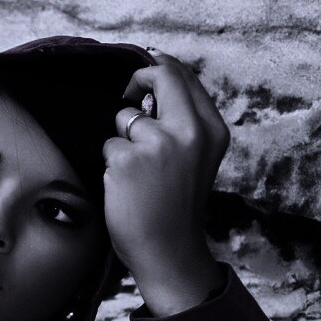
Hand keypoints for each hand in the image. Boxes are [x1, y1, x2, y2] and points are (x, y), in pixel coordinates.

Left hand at [102, 50, 229, 313]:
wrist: (168, 250)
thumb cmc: (175, 207)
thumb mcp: (195, 158)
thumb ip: (181, 125)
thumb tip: (148, 93)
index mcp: (212, 129)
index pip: (184, 77)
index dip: (157, 71)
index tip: (140, 83)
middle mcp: (189, 131)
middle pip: (160, 77)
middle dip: (137, 82)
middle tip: (126, 97)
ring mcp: (158, 143)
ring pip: (125, 118)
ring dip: (121, 140)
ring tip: (136, 172)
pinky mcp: (128, 159)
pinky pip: (108, 145)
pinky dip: (110, 163)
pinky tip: (125, 186)